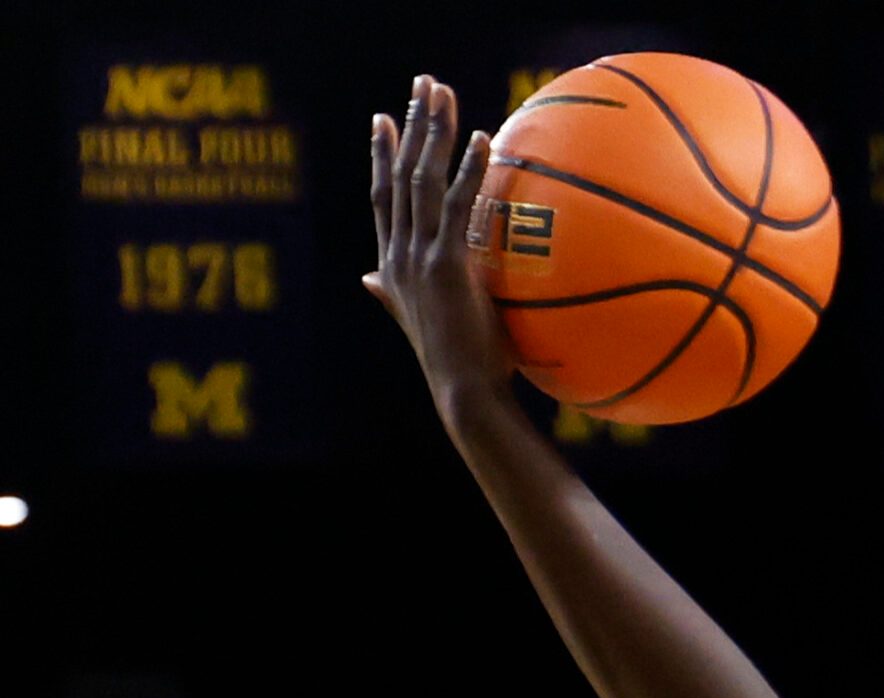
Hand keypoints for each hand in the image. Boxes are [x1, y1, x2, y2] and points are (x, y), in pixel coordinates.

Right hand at [365, 75, 518, 413]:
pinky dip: (469, 171)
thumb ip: (391, 294)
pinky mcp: (446, 266)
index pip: (382, 198)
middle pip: (399, 175)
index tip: (382, 120)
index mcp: (391, 265)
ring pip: (421, 179)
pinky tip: (484, 140)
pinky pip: (457, 207)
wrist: (464, 394)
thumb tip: (366, 279)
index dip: (381, 157)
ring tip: (444, 94)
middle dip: (410, 125)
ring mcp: (418, 258)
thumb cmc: (456, 363)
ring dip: (434, 132)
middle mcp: (397, 255)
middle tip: (422, 84)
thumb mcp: (419, 320)